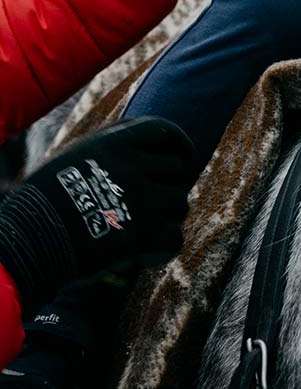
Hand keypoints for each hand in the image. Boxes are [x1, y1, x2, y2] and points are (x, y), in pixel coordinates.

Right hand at [0, 118, 192, 315]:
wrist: (29, 240)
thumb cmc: (44, 203)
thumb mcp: (75, 159)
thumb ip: (110, 152)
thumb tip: (138, 152)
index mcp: (116, 142)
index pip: (165, 132)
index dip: (178, 145)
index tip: (183, 156)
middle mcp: (134, 165)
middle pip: (178, 172)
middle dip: (168, 190)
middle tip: (151, 209)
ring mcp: (143, 198)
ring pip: (179, 206)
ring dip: (165, 221)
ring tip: (139, 234)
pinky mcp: (145, 233)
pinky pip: (174, 239)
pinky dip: (161, 251)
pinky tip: (141, 256)